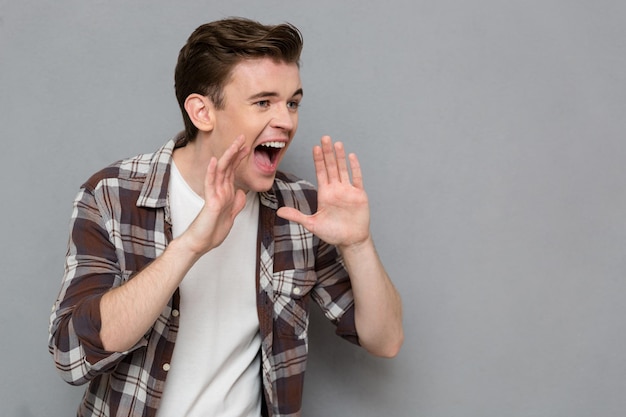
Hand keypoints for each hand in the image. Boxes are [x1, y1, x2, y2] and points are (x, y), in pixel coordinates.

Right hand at [181, 135, 249, 254]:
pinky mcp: (210, 202)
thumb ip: (236, 204)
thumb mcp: (230, 217)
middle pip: (228, 167)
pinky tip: (215, 161)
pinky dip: (213, 172)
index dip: (239, 159)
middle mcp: (220, 191)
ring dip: (228, 156)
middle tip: (243, 137)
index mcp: (225, 193)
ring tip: (235, 143)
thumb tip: (242, 193)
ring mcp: (214, 195)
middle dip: (236, 152)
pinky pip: (211, 184)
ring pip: (221, 171)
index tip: (247, 147)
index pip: (233, 172)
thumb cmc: (211, 232)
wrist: (200, 244)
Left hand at [277, 135, 370, 247]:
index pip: (320, 172)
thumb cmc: (332, 233)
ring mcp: (348, 191)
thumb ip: (296, 216)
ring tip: (337, 143)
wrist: (351, 241)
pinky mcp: (359, 195)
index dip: (318, 160)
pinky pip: (356, 178)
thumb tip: (278, 212)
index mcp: (325, 193)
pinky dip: (354, 167)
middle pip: (331, 167)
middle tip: (324, 138)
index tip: (315, 147)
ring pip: (343, 169)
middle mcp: (336, 189)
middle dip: (327, 153)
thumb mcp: (311, 224)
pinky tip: (351, 157)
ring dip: (340, 157)